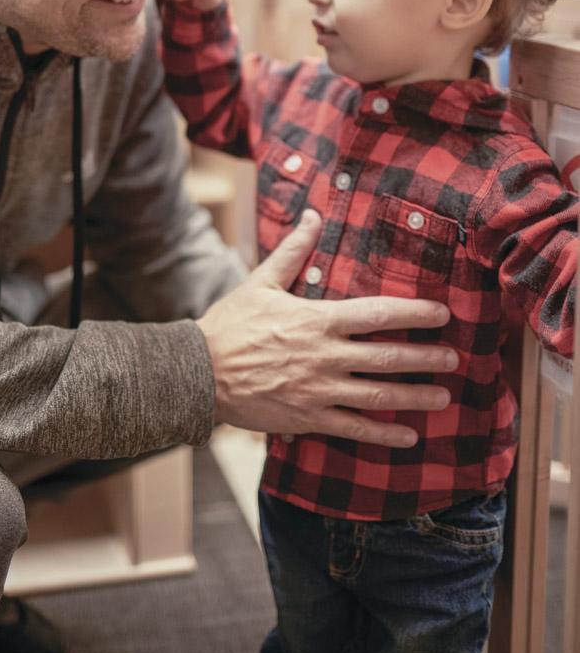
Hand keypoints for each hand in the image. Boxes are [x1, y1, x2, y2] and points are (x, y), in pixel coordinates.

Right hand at [196, 210, 455, 447]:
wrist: (198, 372)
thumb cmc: (230, 324)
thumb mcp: (261, 281)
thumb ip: (293, 251)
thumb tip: (312, 216)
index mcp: (317, 319)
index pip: (377, 315)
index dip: (414, 314)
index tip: (442, 315)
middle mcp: (324, 356)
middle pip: (387, 358)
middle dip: (425, 358)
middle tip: (454, 359)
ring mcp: (318, 390)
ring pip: (376, 395)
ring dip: (414, 397)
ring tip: (442, 397)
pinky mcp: (307, 418)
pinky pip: (353, 429)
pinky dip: (382, 433)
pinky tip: (408, 436)